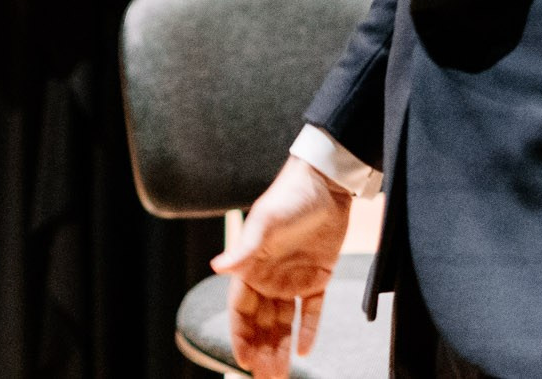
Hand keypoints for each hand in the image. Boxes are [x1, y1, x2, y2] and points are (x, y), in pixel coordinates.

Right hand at [212, 158, 353, 377]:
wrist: (325, 183)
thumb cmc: (289, 197)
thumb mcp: (266, 223)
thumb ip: (243, 249)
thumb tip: (216, 267)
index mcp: (250, 267)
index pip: (240, 311)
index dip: (240, 336)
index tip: (243, 361)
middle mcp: (268, 277)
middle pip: (261, 323)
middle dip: (261, 351)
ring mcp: (293, 279)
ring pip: (283, 322)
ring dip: (281, 347)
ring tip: (282, 376)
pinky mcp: (317, 278)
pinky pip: (311, 312)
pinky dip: (308, 331)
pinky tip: (304, 352)